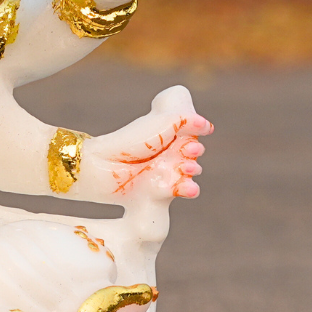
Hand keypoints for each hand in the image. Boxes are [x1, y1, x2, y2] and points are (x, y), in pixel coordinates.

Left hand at [88, 85, 211, 200]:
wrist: (103, 166)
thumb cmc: (130, 141)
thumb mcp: (161, 123)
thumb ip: (186, 120)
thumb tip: (208, 126)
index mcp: (166, 136)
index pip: (190, 138)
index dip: (193, 142)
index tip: (190, 143)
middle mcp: (166, 154)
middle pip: (191, 156)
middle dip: (193, 155)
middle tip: (188, 153)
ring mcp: (163, 173)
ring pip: (188, 174)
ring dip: (192, 171)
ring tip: (186, 169)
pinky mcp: (160, 192)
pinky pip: (181, 191)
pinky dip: (188, 190)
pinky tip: (188, 188)